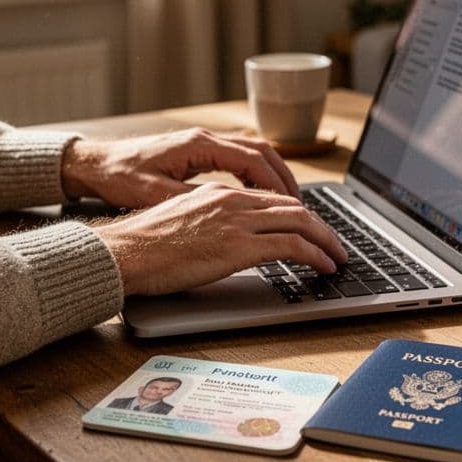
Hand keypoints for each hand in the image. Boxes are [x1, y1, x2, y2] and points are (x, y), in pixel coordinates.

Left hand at [61, 128, 300, 207]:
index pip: (254, 160)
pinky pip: (238, 159)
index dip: (278, 185)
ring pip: (253, 153)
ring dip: (274, 176)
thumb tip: (231, 210)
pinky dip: (256, 175)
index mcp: (199, 145)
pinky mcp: (197, 152)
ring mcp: (203, 143)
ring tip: (290, 205)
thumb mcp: (157, 195)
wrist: (94, 164)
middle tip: (304, 208)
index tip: (295, 207)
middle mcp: (205, 138)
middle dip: (286, 179)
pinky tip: (261, 197)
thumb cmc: (120, 177)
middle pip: (262, 151)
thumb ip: (195, 199)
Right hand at [94, 183, 347, 295]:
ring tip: (337, 257)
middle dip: (320, 226)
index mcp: (218, 194)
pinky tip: (324, 266)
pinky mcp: (239, 245)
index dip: (298, 214)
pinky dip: (316, 254)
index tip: (310, 229)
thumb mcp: (180, 222)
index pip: (271, 198)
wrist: (124, 253)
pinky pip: (292, 245)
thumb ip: (208, 223)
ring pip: (301, 222)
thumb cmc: (142, 246)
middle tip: (334, 244)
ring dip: (326, 240)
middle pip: (293, 206)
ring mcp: (237, 221)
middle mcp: (232, 201)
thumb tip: (222, 240)